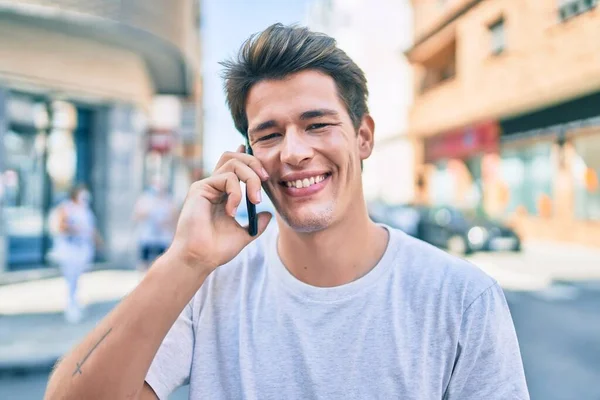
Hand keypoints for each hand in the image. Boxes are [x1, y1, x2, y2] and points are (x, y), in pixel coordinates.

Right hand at [166, 145, 271, 273]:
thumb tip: (269, 214)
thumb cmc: (217, 249)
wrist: (201, 259)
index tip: (261, 163)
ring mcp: (206, 185)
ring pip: (233, 163)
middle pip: (234, 157)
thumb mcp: (244, 234)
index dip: (247, 157)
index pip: (234, 167)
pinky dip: (236, 193)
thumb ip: (256, 223)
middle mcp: (214, 186)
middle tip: (266, 179)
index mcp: (223, 193)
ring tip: (255, 200)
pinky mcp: (200, 188)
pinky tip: (231, 212)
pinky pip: (226, 178)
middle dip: (254, 163)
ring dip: (251, 178)